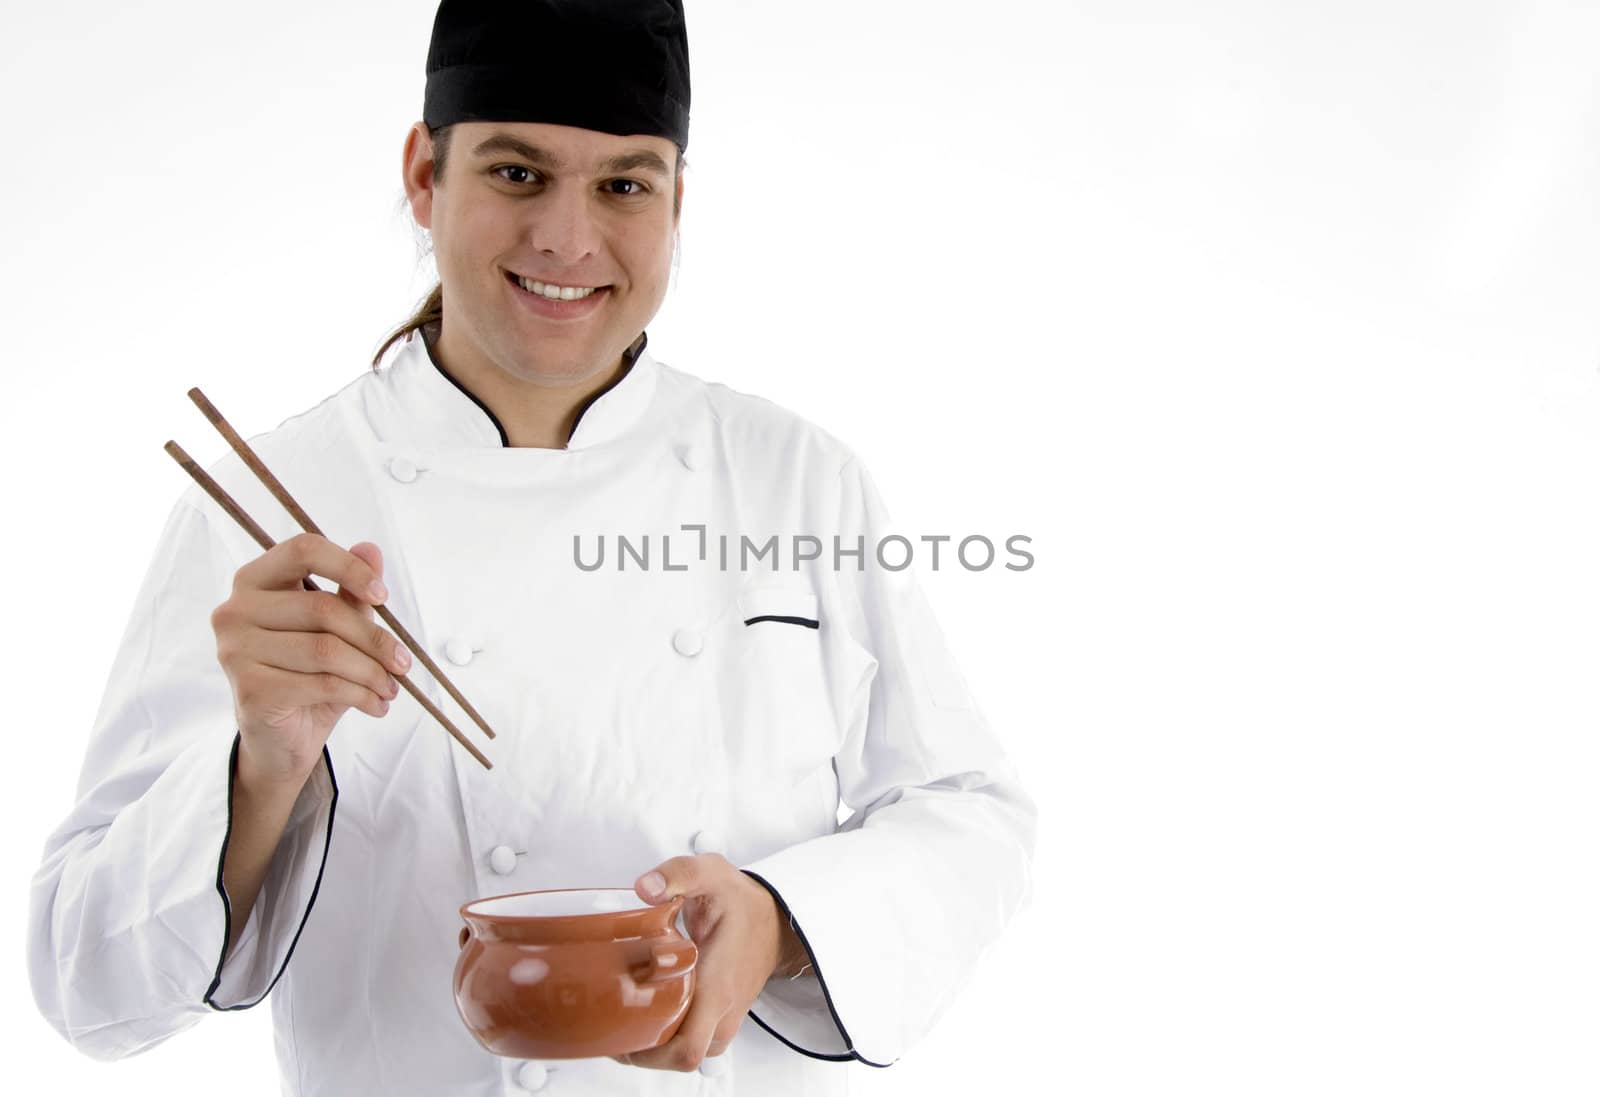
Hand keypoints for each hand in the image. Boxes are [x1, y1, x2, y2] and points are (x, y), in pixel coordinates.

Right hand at [212, 534, 408, 788]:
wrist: (280, 737)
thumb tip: (372, 549)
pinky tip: (377, 705)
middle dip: (375, 639)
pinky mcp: (250, 689)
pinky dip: (361, 695)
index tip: (383, 597)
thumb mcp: (335, 629)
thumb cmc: (308, 674)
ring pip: (327, 650)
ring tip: (392, 688)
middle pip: (323, 608)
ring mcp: (235, 651)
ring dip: (373, 672)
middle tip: (403, 663)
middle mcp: (235, 610)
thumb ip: (350, 591)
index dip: (349, 567)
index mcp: (254, 580)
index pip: (303, 551)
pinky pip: (323, 684)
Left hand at [610, 854, 801, 1071]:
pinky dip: (668, 1037)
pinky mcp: (721, 1018)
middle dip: (643, 1052)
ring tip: (626, 1019)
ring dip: (655, 1046)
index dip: (648, 1054)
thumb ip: (679, 874)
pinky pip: (692, 1041)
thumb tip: (645, 888)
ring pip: (685, 1054)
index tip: (620, 1032)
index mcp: (717, 986)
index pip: (687, 1049)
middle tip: (613, 1026)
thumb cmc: (742, 902)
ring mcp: (724, 1018)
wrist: (775, 919)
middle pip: (679, 1059)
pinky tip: (649, 1014)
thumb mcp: (712, 874)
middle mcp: (723, 1011)